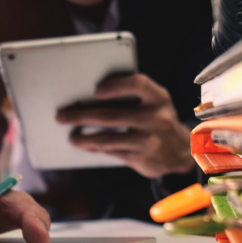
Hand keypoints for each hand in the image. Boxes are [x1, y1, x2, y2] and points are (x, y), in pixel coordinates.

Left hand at [56, 73, 194, 177]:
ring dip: (84, 138)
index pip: (138, 84)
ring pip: (108, 138)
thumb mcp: (154, 102)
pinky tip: (83, 145)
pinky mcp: (141, 158)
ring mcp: (149, 140)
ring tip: (70, 136)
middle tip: (62, 116)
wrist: (180, 151)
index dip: (116, 86)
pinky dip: (94, 148)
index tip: (96, 90)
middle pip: (113, 115)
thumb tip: (87, 97)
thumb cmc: (157, 120)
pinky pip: (111, 152)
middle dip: (82, 115)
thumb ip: (131, 96)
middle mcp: (157, 118)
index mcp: (158, 97)